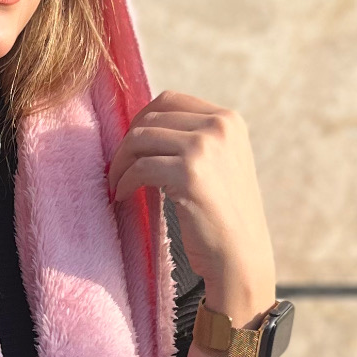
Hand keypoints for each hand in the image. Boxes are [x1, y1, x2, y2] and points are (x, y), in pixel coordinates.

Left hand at [106, 90, 275, 320]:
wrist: (240, 256)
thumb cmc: (223, 216)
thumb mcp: (219, 164)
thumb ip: (193, 139)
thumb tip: (143, 127)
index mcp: (229, 120)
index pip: (170, 100)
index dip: (142, 120)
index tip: (131, 146)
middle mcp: (219, 126)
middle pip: (152, 117)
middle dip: (127, 142)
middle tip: (117, 167)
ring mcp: (205, 147)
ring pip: (141, 139)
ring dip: (120, 162)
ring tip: (117, 182)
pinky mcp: (189, 173)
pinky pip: (140, 168)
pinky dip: (124, 182)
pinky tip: (123, 195)